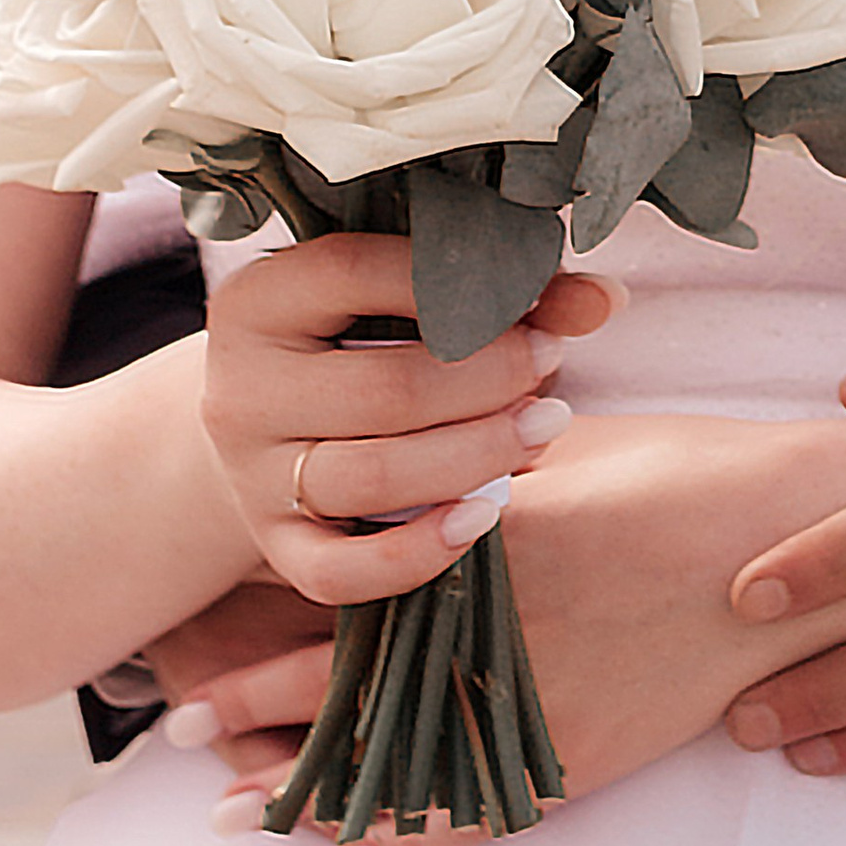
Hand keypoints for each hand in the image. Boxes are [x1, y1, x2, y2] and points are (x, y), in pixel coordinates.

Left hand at [167, 404, 845, 845]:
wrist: (798, 550)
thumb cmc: (694, 473)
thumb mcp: (576, 445)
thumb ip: (488, 459)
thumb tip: (427, 452)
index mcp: (478, 548)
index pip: (345, 594)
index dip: (264, 627)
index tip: (199, 644)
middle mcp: (489, 636)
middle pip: (346, 687)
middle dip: (256, 714)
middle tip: (180, 736)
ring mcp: (533, 708)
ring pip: (393, 764)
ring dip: (306, 793)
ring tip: (232, 815)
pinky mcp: (580, 761)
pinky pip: (475, 815)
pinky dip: (408, 841)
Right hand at [198, 236, 606, 603]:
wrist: (264, 421)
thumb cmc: (356, 338)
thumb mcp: (401, 296)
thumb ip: (501, 290)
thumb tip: (605, 299)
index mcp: (259, 300)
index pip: (355, 271)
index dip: (457, 283)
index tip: (532, 296)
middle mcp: (241, 391)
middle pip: (384, 390)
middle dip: (489, 379)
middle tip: (551, 363)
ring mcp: (254, 477)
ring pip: (374, 478)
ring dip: (479, 455)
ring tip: (545, 426)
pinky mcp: (277, 548)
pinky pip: (341, 573)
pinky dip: (417, 554)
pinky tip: (483, 517)